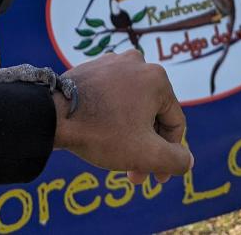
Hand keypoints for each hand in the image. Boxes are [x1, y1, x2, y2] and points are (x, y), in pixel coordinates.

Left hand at [52, 49, 192, 183]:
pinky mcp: (93, 67)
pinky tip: (102, 134)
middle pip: (152, 113)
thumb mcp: (146, 153)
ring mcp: (113, 62)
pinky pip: (113, 96)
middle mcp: (138, 63)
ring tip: (117, 156)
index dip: (170, 154)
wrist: (53, 114)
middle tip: (134, 174)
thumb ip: (176, 159)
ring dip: (130, 133)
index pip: (174, 123)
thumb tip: (187, 159)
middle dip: (146, 147)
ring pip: (132, 105)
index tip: (156, 178)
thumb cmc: (102, 132)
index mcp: (157, 78)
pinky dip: (113, 116)